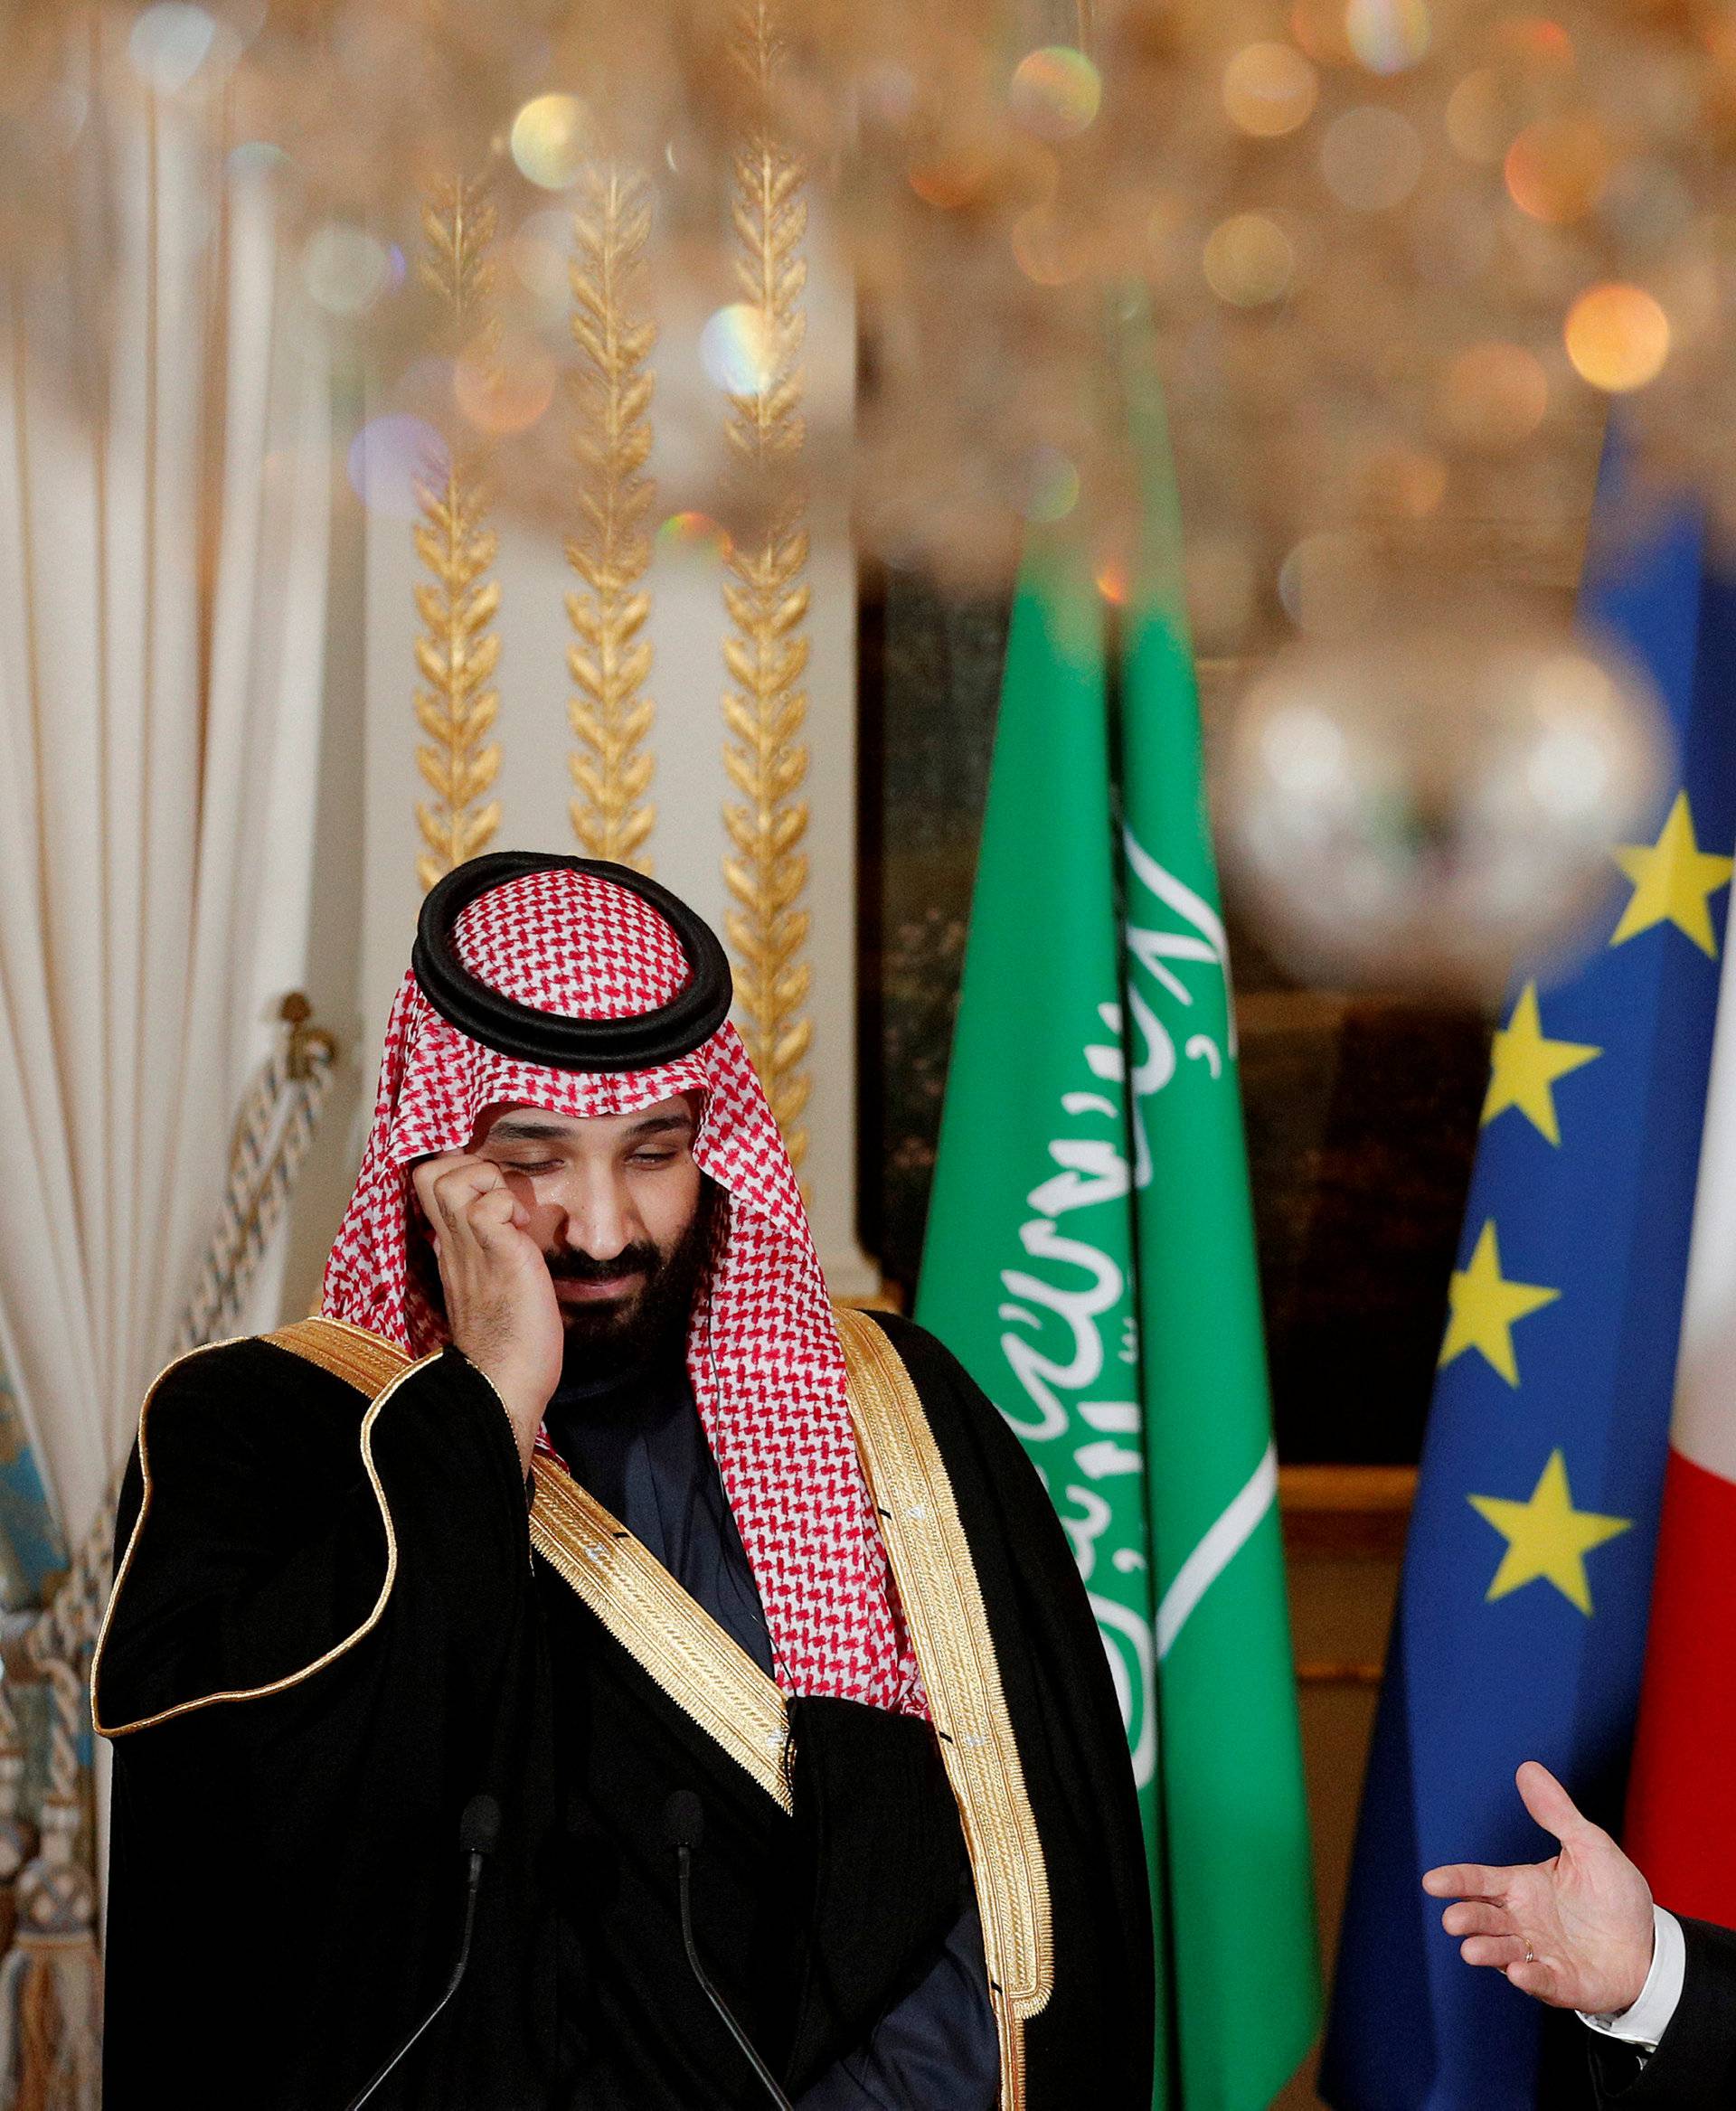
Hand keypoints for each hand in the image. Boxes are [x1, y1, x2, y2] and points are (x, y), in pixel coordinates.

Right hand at [410, 1152, 561, 1472]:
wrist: (503, 1384)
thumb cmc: (508, 1342)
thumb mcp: (489, 1286)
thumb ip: (489, 1255)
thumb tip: (510, 1228)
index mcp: (450, 1251)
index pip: (427, 1187)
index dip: (456, 1171)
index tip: (490, 1190)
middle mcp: (451, 1245)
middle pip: (428, 1172)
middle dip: (466, 1164)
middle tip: (498, 1193)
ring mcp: (470, 1249)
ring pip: (450, 1178)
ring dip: (485, 1179)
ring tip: (510, 1210)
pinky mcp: (497, 1255)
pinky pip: (490, 1205)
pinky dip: (507, 1203)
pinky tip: (523, 1228)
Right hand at [1423, 1761, 1654, 2014]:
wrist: (1650, 1947)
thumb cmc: (1613, 1896)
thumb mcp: (1590, 1847)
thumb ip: (1557, 1813)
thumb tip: (1528, 1768)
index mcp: (1522, 1887)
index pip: (1480, 1881)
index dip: (1456, 1881)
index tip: (1432, 1882)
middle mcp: (1522, 1921)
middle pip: (1484, 1918)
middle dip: (1467, 1919)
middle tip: (1453, 1921)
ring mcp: (1539, 1954)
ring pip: (1503, 1951)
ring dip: (1487, 1951)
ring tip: (1472, 1950)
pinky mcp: (1562, 1983)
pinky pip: (1541, 1981)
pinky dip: (1529, 1978)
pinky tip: (1519, 1971)